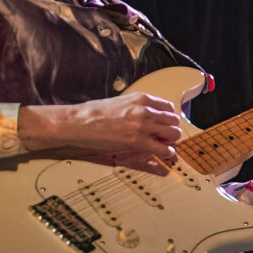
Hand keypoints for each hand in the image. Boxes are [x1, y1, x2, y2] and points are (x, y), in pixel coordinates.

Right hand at [21, 90, 182, 172]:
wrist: (78, 123)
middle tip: (164, 136)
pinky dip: (166, 153)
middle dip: (171, 129)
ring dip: (170, 141)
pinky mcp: (138, 142)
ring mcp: (143, 126)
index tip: (163, 123)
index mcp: (141, 99)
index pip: (168, 107)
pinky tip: (161, 153)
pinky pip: (164, 149)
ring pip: (174, 134)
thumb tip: (149, 115)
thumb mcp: (120, 102)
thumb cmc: (93, 114)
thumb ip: (137, 107)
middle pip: (174, 120)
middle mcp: (145, 110)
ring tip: (162, 144)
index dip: (167, 117)